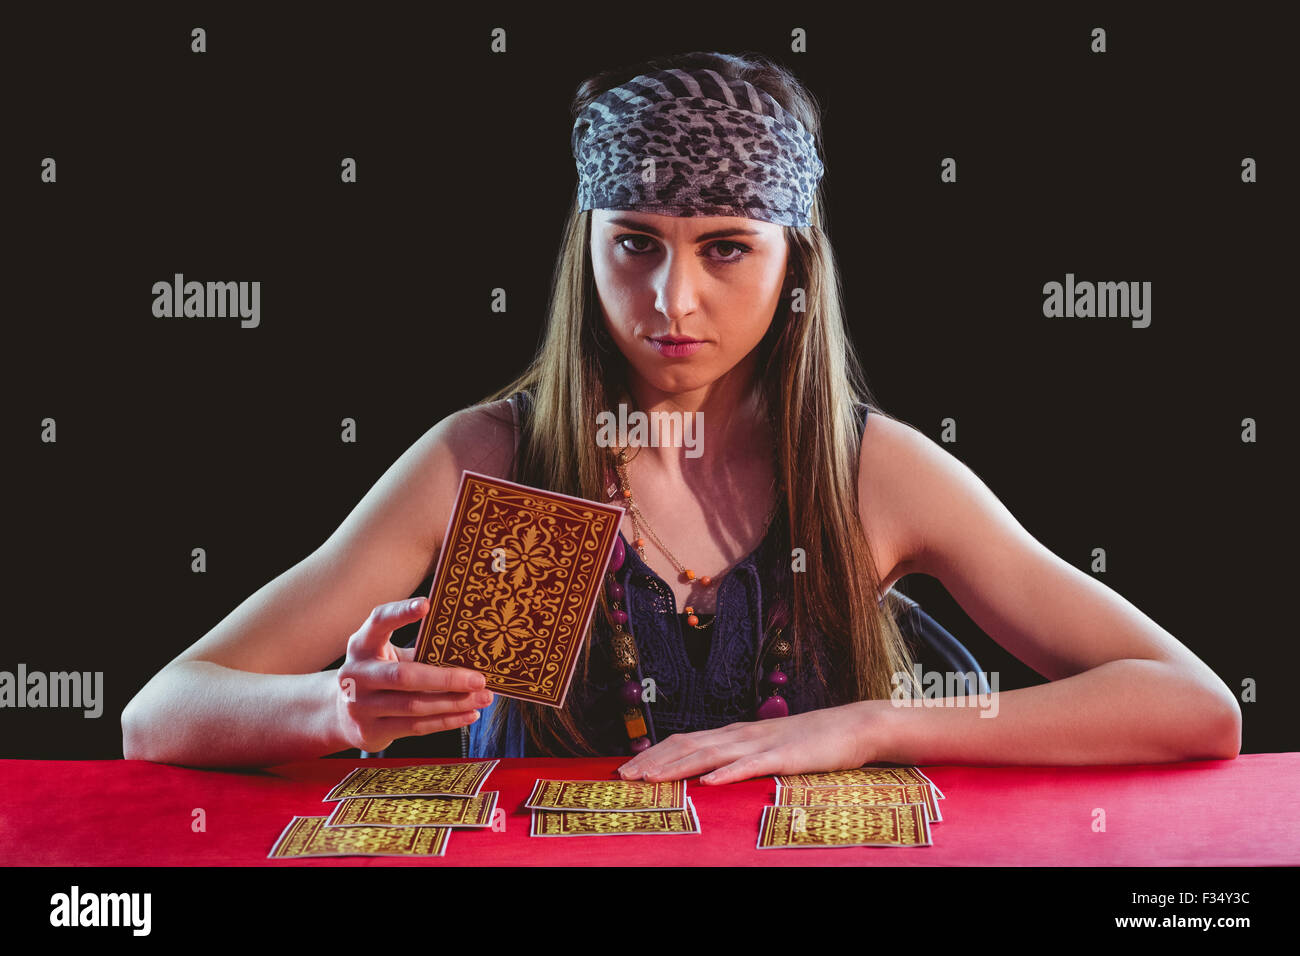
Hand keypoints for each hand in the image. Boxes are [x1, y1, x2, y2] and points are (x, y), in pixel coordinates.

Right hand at [334, 598, 492, 752]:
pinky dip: (446, 720)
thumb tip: (471, 651)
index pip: (378, 622)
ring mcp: (359, 705)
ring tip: (483, 697)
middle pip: (404, 676)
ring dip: (454, 703)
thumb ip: (419, 651)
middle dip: (446, 679)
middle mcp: (355, 674)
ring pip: (414, 705)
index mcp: (361, 645)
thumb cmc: (381, 675)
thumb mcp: (390, 656)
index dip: (400, 613)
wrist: (344, 715)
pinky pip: (415, 726)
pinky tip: (469, 713)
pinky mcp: (370, 730)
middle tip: (479, 678)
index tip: (427, 604)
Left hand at [616, 701, 887, 784]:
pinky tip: (709, 782)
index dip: (653, 755)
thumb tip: (707, 773)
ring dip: (678, 767)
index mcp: (734, 734)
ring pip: (711, 754)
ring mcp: (761, 743)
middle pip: (687, 746)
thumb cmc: (809, 743)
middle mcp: (740, 734)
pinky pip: (751, 765)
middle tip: (623, 778)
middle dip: (653, 762)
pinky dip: (727, 773)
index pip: (683, 741)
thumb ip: (738, 757)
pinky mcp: (784, 756)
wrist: (852, 727)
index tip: (626, 771)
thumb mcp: (765, 749)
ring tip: (652, 779)